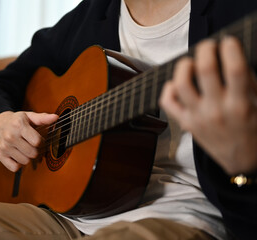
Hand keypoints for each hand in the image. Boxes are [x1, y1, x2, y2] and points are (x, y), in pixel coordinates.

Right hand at [0, 111, 57, 171]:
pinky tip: (19, 155)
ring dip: (28, 157)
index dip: (41, 142)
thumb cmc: (16, 120)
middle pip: (32, 153)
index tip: (39, 139)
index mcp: (19, 125)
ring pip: (25, 161)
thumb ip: (43, 118)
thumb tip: (55, 118)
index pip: (37, 141)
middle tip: (33, 146)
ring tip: (26, 149)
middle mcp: (10, 136)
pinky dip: (19, 164)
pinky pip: (15, 168)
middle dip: (36, 150)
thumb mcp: (29, 116)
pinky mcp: (0, 155)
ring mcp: (4, 147)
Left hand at [159, 36, 256, 174]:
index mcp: (240, 105)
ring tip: (191, 61)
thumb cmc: (254, 132)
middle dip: (206, 49)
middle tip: (209, 45)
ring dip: (184, 65)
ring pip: (181, 84)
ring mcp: (197, 117)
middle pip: (205, 70)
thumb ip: (249, 83)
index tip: (229, 41)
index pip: (235, 68)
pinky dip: (169, 88)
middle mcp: (216, 110)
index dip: (230, 48)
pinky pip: (168, 102)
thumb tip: (233, 57)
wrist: (242, 162)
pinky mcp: (186, 123)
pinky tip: (178, 83)